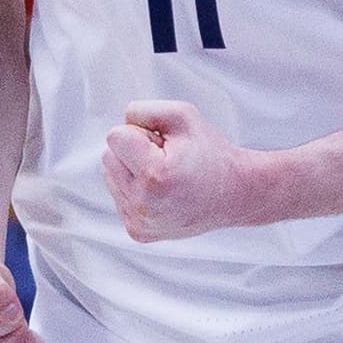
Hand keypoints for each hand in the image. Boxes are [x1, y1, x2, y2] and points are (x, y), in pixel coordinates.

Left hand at [102, 100, 262, 241]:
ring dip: (132, 171)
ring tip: (164, 176)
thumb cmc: (211, 155)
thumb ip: (144, 110)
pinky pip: (119, 197)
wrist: (233, 194)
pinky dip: (135, 190)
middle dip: (133, 152)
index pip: (115, 137)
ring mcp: (140, 222)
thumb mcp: (184, 115)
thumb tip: (122, 121)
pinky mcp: (138, 232)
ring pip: (111, 177)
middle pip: (109, 157)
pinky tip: (161, 192)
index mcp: (154, 175)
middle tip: (166, 159)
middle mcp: (143, 204)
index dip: (140, 133)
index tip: (164, 144)